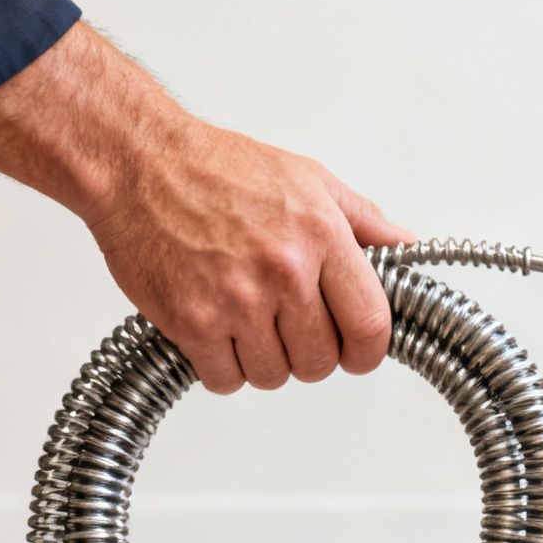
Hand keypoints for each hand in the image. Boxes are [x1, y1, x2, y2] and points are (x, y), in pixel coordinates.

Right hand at [0, 22, 416, 391]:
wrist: (138, 163)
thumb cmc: (218, 168)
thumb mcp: (308, 178)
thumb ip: (363, 220)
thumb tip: (404, 246)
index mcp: (321, 238)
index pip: (369, 325)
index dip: (368, 352)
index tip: (358, 353)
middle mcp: (283, 272)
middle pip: (321, 361)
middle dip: (313, 356)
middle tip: (294, 333)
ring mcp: (236, 301)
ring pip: (274, 375)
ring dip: (266, 362)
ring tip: (251, 326)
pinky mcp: (191, 321)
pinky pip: (225, 379)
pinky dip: (224, 369)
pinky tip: (219, 337)